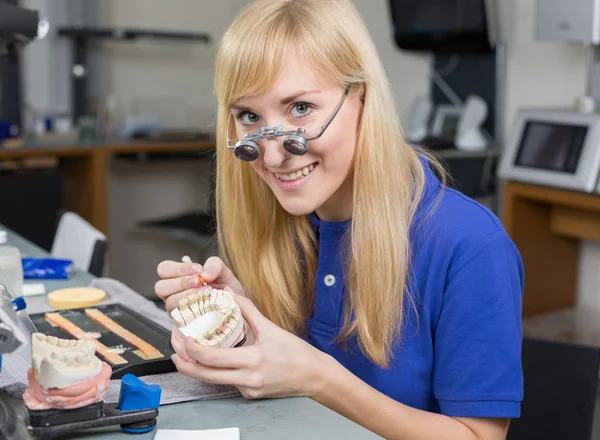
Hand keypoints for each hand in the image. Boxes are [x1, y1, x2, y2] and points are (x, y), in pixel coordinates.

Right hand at [155, 256, 244, 313]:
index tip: (198, 269)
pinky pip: (180, 316)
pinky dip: (192, 308)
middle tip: (198, 281)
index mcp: (177, 277)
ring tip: (206, 292)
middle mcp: (172, 293)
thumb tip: (205, 274)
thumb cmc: (224, 286)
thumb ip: (214, 265)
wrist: (235, 306)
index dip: (178, 268)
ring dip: (187, 295)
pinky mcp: (183, 322)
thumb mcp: (222, 271)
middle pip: (160, 287)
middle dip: (180, 282)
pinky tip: (205, 304)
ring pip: (169, 302)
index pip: (164, 269)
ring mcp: (177, 309)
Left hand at [171, 293, 328, 399]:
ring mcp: (247, 389)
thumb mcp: (271, 328)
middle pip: (205, 375)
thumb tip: (229, 293)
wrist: (314, 377)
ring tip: (184, 353)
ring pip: (213, 380)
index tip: (183, 337)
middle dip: (184, 362)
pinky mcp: (249, 394)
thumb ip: (248, 310)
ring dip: (196, 367)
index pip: (212, 359)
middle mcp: (247, 380)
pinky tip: (211, 359)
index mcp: (253, 361)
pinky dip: (215, 370)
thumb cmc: (296, 353)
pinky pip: (227, 382)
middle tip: (174, 348)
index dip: (192, 349)